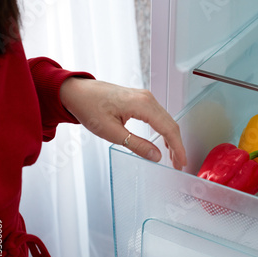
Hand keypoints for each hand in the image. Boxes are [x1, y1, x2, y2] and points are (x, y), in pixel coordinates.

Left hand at [60, 78, 186, 169]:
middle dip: (177, 146)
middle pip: (171, 124)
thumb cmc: (89, 107)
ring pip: (167, 120)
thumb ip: (136, 145)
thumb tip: (156, 155)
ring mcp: (145, 97)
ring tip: (173, 157)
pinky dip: (164, 130)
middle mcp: (147, 98)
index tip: (181, 162)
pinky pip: (159, 116)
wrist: (76, 92)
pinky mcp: (141, 99)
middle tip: (179, 164)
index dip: (178, 148)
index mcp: (142, 105)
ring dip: (172, 139)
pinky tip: (164, 142)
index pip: (168, 129)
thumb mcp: (111, 132)